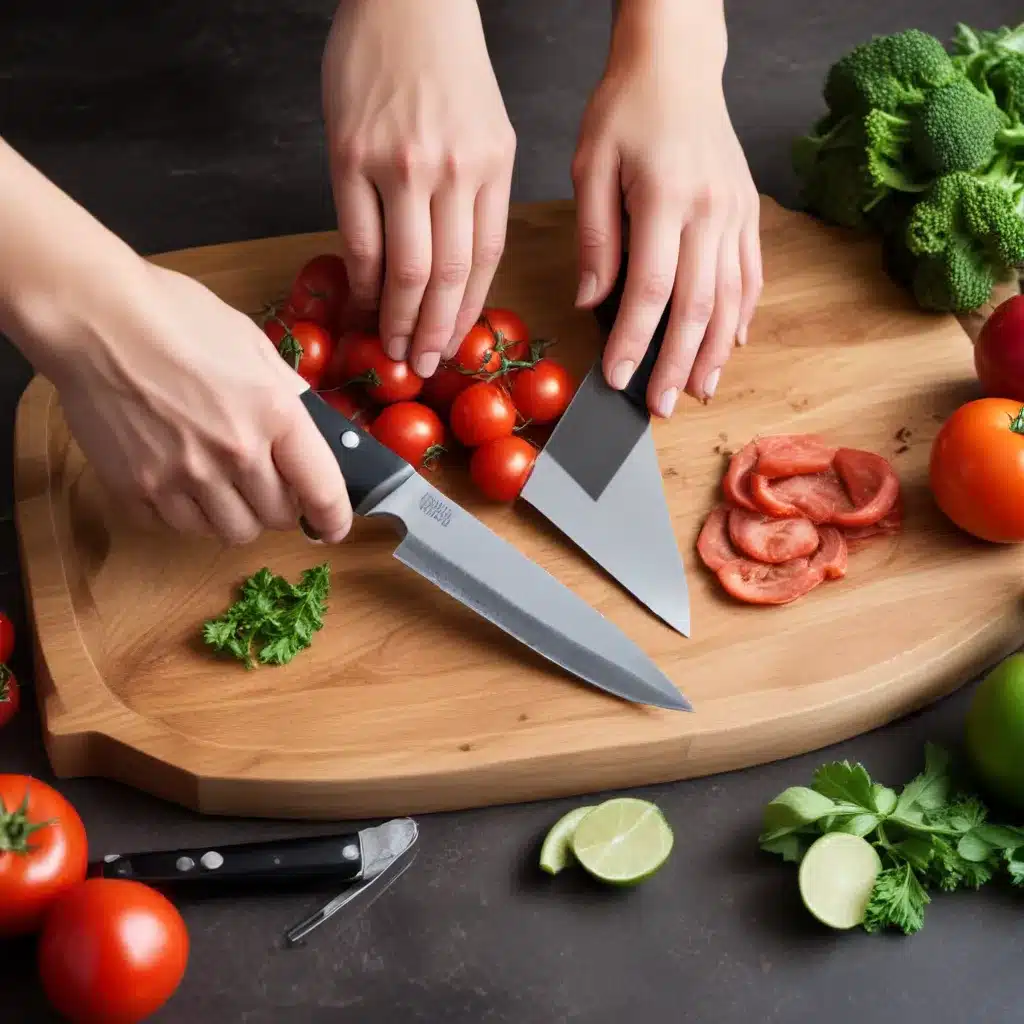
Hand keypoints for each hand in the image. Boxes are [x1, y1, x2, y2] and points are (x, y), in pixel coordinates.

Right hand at [50, 262, 352, 545]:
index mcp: (274, 414)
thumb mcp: (252, 345)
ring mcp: (183, 476)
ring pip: (229, 532)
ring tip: (221, 483)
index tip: (333, 527)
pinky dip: (185, 513)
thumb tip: (312, 430)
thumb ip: (286, 394)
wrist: (92, 317)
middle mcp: (235, 453)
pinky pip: (176, 527)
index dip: (333, 518)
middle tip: (265, 485)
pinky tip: (179, 480)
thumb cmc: (174, 317)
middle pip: (276, 519)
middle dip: (279, 507)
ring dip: (234, 516)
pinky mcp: (137, 488)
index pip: (322, 491)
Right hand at [322, 0, 515, 377]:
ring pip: (405, 269)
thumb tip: (455, 270)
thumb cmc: (445, 68)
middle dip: (435, 333)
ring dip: (399, 320)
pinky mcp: (349, 157)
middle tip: (421, 366)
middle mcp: (451, 170)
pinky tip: (363, 302)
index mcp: (492, 167)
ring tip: (393, 347)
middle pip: (447, 277)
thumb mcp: (487, 132)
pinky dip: (363, 282)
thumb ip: (476, 198)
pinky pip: (360, 239)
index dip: (467, 315)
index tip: (454, 346)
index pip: (484, 262)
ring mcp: (400, 165)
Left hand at [571, 2, 761, 415]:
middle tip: (662, 405)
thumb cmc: (625, 109)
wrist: (677, 63)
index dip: (634, 342)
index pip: (651, 290)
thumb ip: (595, 237)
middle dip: (678, 364)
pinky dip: (742, 315)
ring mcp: (737, 213)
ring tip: (700, 390)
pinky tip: (732, 344)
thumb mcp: (591, 165)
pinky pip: (752, 275)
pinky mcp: (749, 212)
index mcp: (664, 199)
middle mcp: (709, 211)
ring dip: (716, 352)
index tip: (616, 378)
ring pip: (731, 299)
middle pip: (697, 306)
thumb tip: (592, 301)